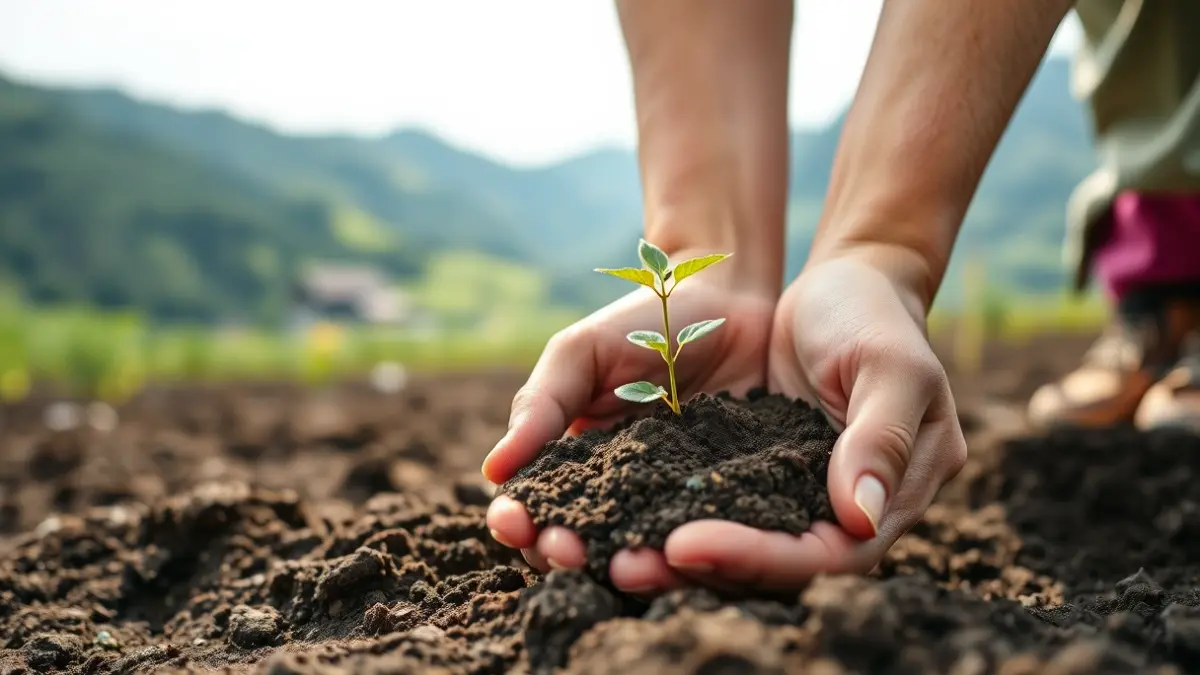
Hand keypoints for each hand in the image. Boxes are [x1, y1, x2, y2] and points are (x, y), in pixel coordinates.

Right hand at [482, 249, 775, 593]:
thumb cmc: (645, 319)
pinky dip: (693, 552)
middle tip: (564, 551)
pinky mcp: (725, 500)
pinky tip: (683, 552)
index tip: (514, 523)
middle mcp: (621, 491)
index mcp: (575, 461)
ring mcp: (673, 499)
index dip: (520, 522)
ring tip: (622, 566)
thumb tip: (491, 473)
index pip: (538, 506)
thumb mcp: (582, 353)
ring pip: (641, 550)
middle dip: (563, 555)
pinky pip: (707, 533)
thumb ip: (540, 407)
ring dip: (625, 568)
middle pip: (582, 542)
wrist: (731, 297)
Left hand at [652, 253, 967, 590]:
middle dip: (711, 570)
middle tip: (629, 569)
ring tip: (620, 563)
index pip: (833, 553)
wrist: (847, 284)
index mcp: (900, 493)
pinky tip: (630, 521)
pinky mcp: (766, 474)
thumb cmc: (875, 315)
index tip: (687, 546)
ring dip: (686, 560)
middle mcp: (854, 511)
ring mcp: (806, 494)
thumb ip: (881, 437)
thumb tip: (863, 518)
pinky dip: (684, 517)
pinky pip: (726, 507)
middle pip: (783, 564)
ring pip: (749, 545)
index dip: (762, 558)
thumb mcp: (890, 364)